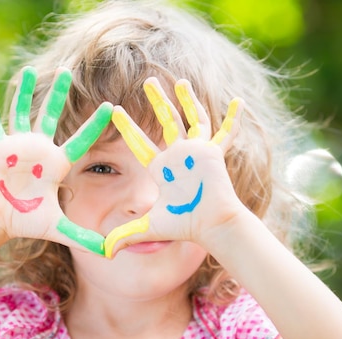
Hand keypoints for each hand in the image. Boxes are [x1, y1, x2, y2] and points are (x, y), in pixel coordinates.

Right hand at [0, 66, 111, 254]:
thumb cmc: (27, 220)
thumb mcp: (58, 228)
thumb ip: (83, 238)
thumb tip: (110, 252)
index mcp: (57, 164)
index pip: (81, 140)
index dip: (96, 125)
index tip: (112, 107)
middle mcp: (40, 149)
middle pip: (52, 116)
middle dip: (59, 94)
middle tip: (68, 71)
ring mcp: (18, 146)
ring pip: (23, 112)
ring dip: (25, 92)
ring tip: (29, 70)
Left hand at [104, 77, 244, 256]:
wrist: (209, 226)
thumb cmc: (182, 224)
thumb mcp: (148, 227)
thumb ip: (124, 236)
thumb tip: (103, 254)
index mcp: (160, 168)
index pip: (139, 143)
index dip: (127, 127)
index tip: (114, 110)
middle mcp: (178, 155)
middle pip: (165, 121)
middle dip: (157, 101)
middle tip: (148, 81)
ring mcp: (197, 152)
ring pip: (192, 118)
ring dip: (187, 100)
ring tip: (180, 81)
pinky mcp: (215, 153)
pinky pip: (226, 132)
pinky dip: (233, 118)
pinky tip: (238, 101)